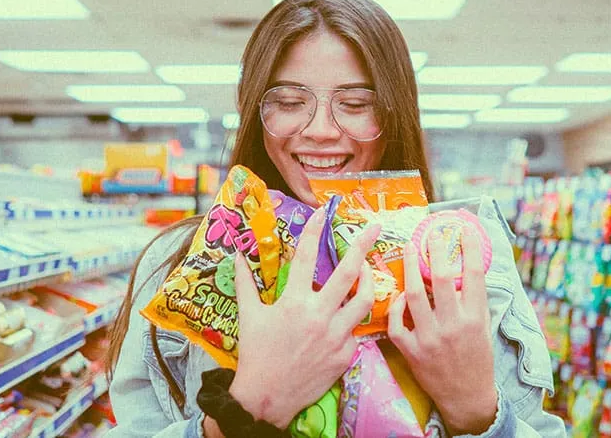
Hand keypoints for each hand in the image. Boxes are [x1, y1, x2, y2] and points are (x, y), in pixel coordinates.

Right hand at [229, 209, 380, 427]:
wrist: (266, 398)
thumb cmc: (255, 354)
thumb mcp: (248, 316)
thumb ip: (245, 283)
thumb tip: (236, 256)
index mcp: (293, 302)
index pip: (304, 257)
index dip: (312, 231)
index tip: (321, 213)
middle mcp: (318, 315)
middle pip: (349, 273)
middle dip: (363, 245)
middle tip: (375, 227)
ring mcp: (336, 335)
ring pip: (365, 300)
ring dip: (369, 281)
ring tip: (368, 271)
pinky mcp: (345, 355)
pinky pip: (356, 331)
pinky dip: (353, 320)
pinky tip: (346, 318)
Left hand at [388, 229, 497, 435]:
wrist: (467, 397)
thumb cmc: (477, 358)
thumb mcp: (484, 327)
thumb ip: (473, 300)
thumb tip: (465, 265)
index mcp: (475, 318)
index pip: (475, 275)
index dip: (470, 248)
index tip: (465, 228)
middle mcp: (453, 326)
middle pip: (442, 279)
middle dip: (435, 251)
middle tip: (430, 233)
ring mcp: (430, 339)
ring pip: (414, 295)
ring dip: (410, 268)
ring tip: (410, 250)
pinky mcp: (412, 352)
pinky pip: (397, 323)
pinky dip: (396, 307)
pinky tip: (399, 295)